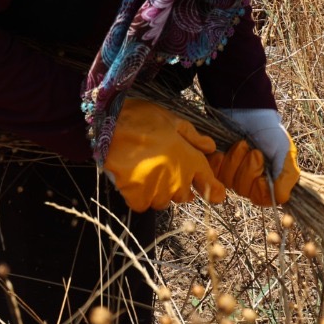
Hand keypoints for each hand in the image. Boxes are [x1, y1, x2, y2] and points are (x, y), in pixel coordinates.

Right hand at [104, 98, 225, 210]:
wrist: (109, 124)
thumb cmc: (141, 118)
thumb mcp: (171, 119)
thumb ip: (193, 137)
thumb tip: (210, 148)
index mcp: (190, 161)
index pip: (210, 186)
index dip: (213, 192)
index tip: (214, 194)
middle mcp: (177, 180)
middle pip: (183, 195)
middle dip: (178, 186)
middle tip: (163, 169)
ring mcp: (156, 190)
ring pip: (163, 201)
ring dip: (158, 192)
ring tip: (145, 173)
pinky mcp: (136, 196)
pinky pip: (143, 205)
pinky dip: (139, 196)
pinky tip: (133, 181)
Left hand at [207, 108, 299, 204]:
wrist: (249, 113)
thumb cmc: (270, 133)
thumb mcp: (284, 153)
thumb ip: (285, 177)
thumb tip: (281, 198)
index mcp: (267, 183)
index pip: (261, 198)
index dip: (260, 183)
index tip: (263, 162)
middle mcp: (249, 183)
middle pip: (243, 190)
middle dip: (248, 167)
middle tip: (253, 150)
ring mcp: (231, 175)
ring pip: (228, 181)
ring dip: (235, 160)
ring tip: (242, 144)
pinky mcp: (216, 165)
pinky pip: (214, 171)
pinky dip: (219, 160)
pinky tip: (223, 150)